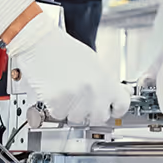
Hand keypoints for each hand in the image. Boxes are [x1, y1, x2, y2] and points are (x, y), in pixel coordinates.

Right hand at [7, 12, 129, 124]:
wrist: (40, 44)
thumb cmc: (63, 50)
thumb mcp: (93, 62)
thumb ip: (106, 81)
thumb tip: (117, 93)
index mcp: (105, 79)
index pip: (121, 105)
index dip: (115, 108)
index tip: (111, 108)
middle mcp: (93, 91)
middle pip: (100, 117)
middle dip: (93, 111)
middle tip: (84, 100)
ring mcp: (76, 99)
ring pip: (79, 119)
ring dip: (73, 110)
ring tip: (67, 92)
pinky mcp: (57, 103)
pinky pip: (61, 116)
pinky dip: (57, 108)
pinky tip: (57, 93)